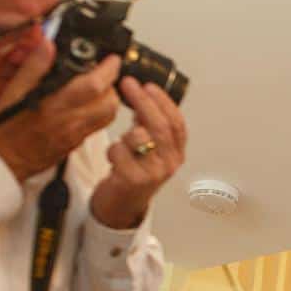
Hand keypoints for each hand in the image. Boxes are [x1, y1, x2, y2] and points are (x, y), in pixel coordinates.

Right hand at [0, 46, 120, 181]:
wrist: (3, 160)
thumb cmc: (4, 127)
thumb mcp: (13, 91)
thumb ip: (34, 66)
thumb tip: (48, 43)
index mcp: (56, 105)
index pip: (95, 85)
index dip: (108, 69)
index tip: (111, 59)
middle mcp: (71, 121)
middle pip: (110, 102)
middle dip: (112, 85)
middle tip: (103, 74)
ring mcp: (77, 134)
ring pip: (108, 115)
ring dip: (109, 99)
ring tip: (98, 88)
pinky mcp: (77, 143)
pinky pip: (98, 126)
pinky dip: (101, 112)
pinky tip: (88, 105)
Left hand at [89, 78, 187, 228]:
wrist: (121, 206)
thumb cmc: (134, 173)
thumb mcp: (150, 148)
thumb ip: (150, 125)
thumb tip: (143, 94)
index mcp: (176, 153)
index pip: (177, 122)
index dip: (163, 101)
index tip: (149, 85)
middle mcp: (169, 163)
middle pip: (160, 126)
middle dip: (143, 101)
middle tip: (129, 85)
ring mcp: (153, 173)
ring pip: (138, 137)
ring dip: (125, 132)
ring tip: (123, 139)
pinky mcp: (133, 181)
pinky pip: (119, 151)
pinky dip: (113, 149)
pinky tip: (114, 156)